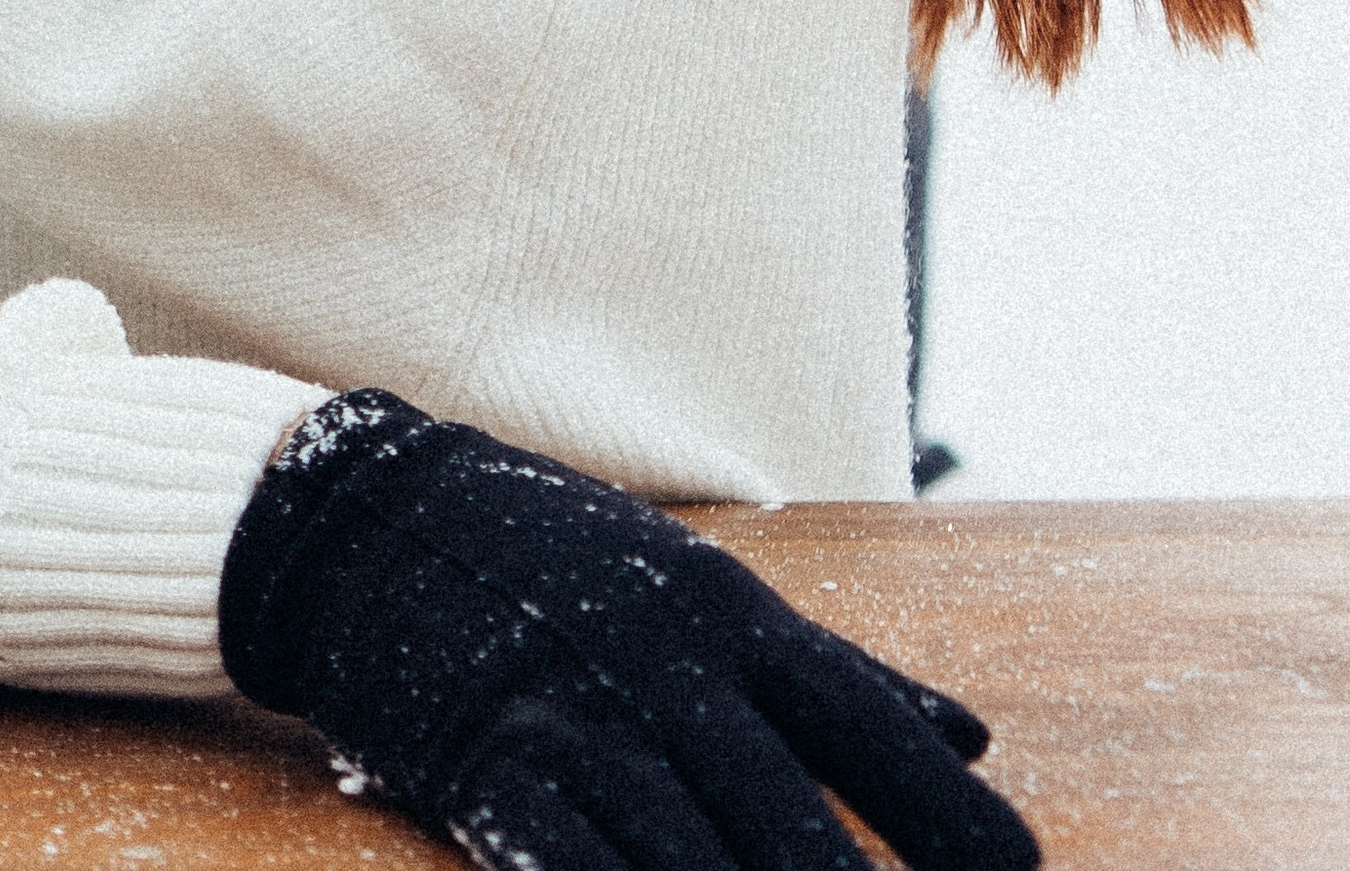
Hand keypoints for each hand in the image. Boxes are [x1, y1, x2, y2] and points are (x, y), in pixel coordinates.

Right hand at [221, 393, 1036, 870]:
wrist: (375, 518)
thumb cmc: (568, 566)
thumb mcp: (711, 595)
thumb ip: (844, 678)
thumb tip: (977, 743)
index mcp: (733, 617)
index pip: (868, 725)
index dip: (947, 816)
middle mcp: (667, 665)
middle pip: (790, 828)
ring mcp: (576, 716)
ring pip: (691, 863)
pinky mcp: (491, 764)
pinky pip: (571, 865)